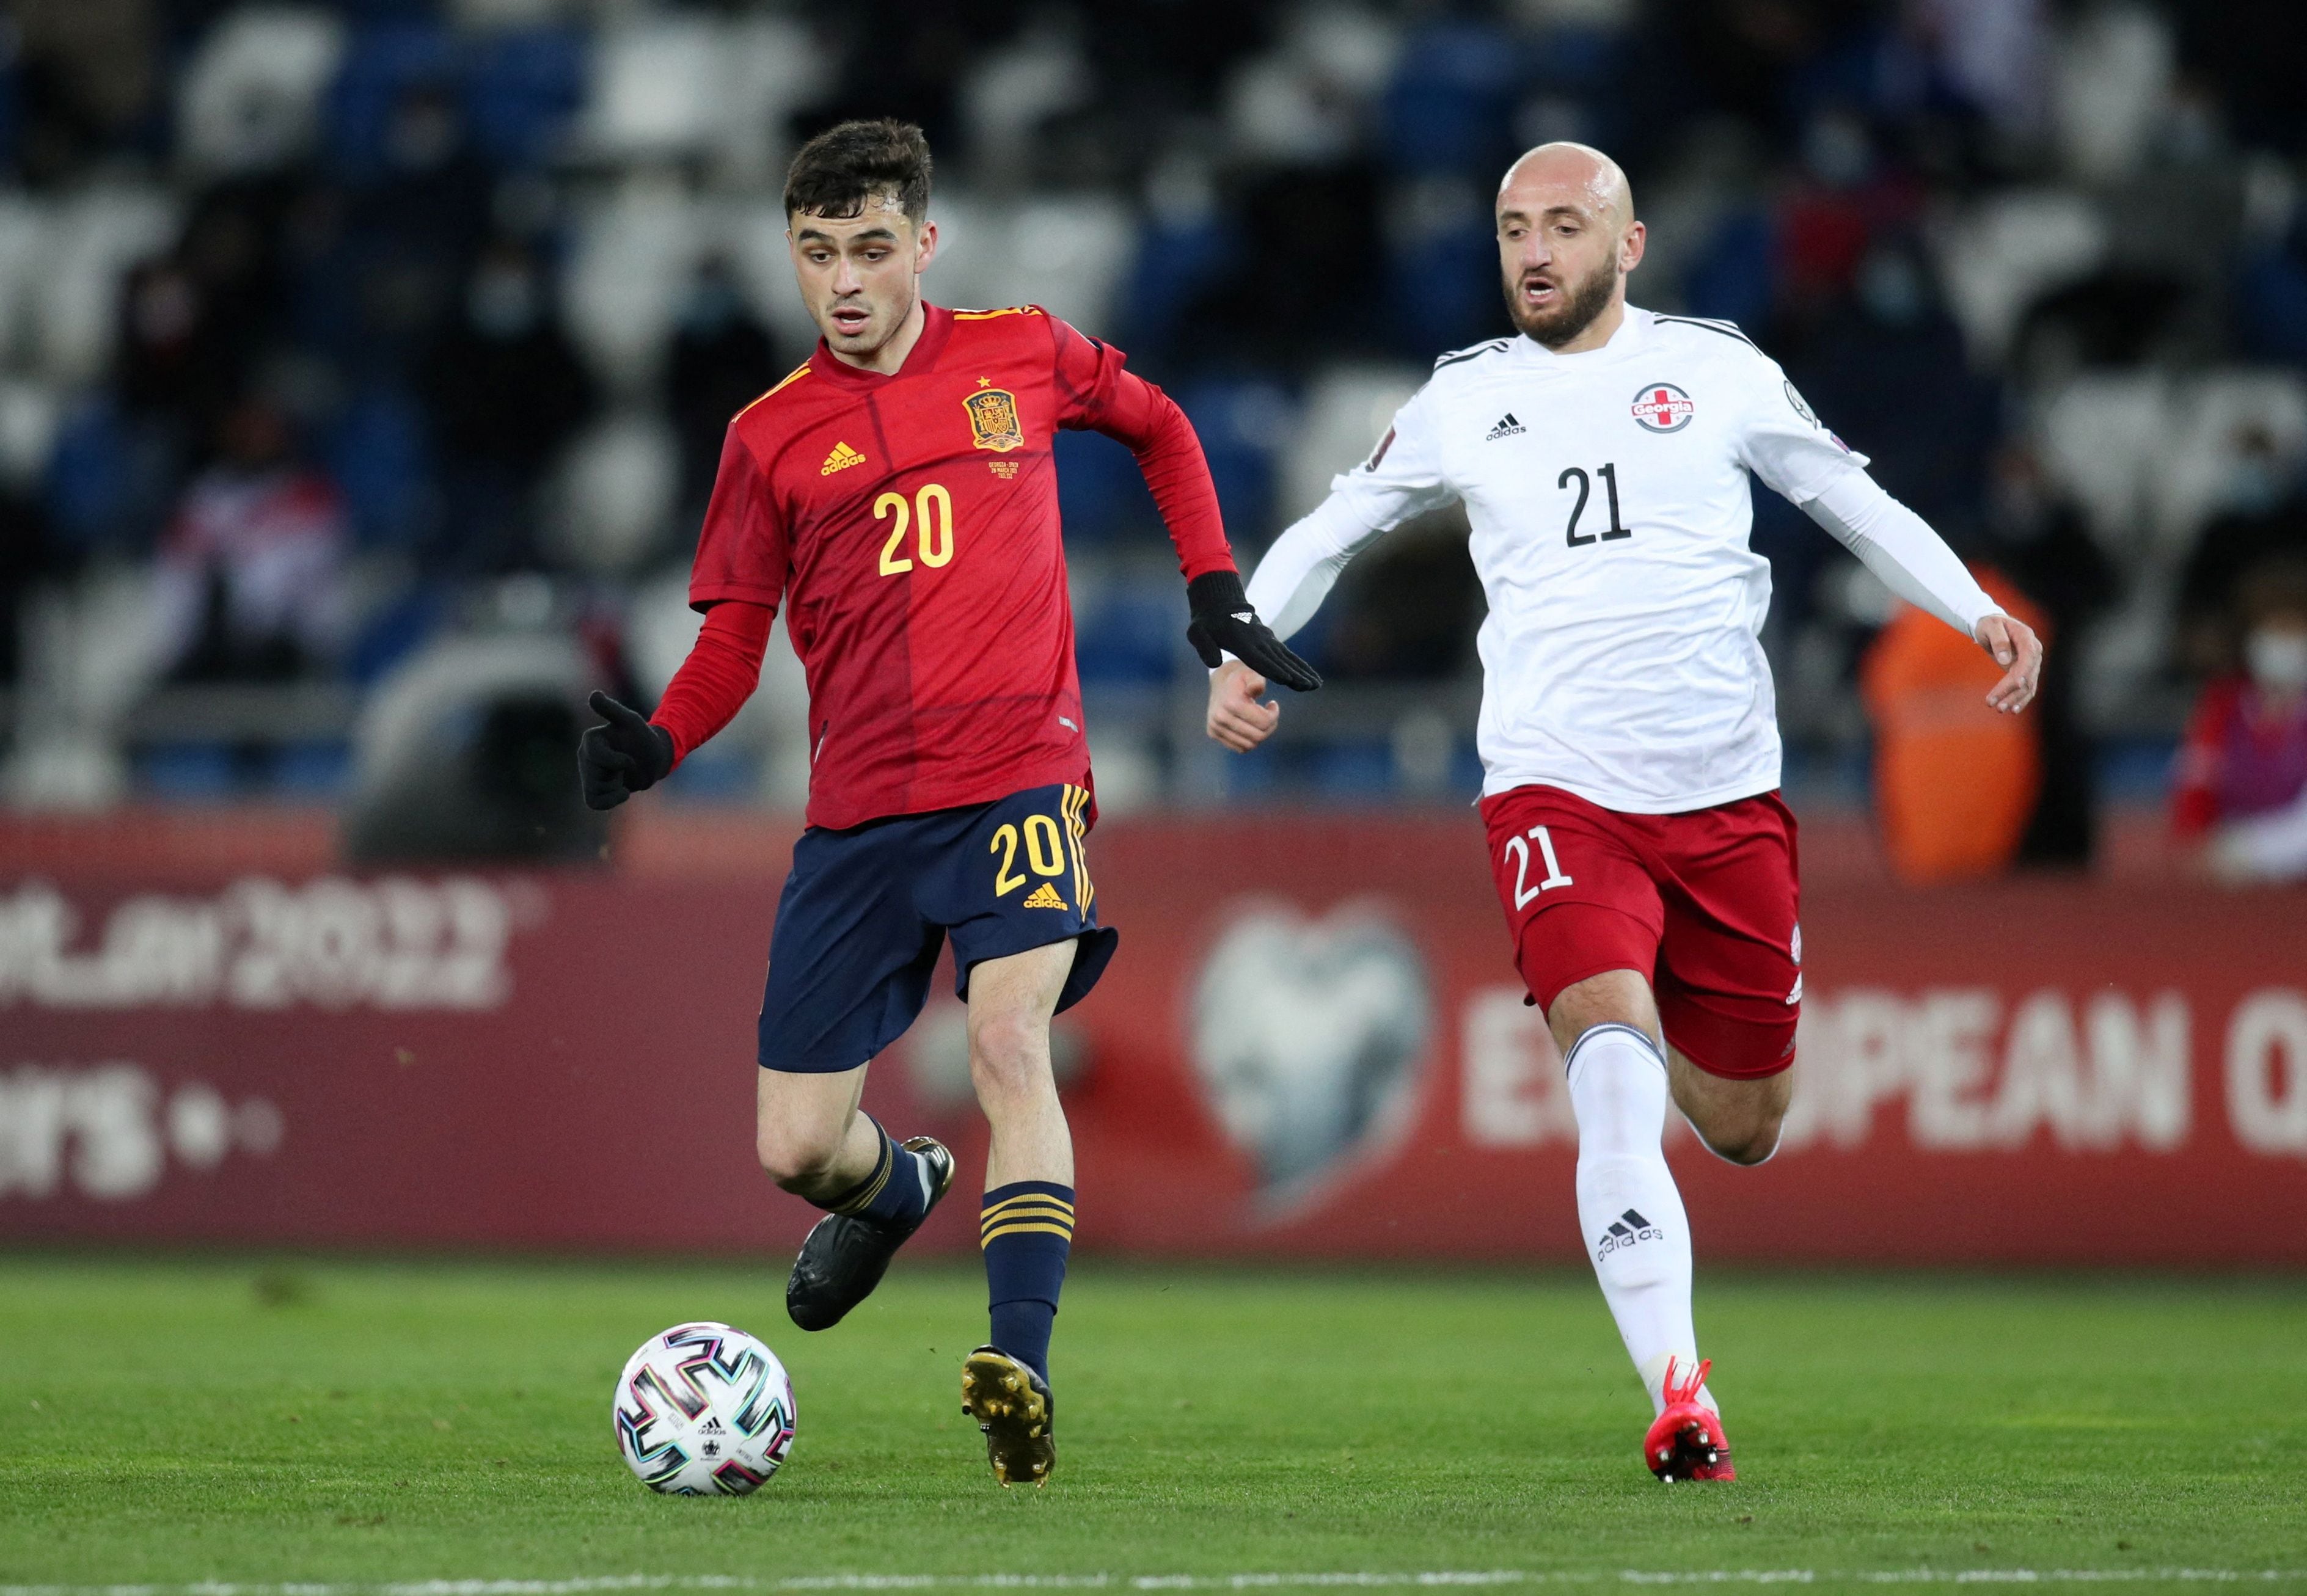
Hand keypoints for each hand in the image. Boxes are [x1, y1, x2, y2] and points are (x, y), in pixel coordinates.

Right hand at [578, 690, 673, 809]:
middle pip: (593, 777)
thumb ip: (611, 710)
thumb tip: (593, 694)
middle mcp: (585, 756)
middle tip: (627, 767)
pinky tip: (623, 791)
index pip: (597, 758)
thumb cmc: (643, 737)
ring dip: (614, 789)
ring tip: (622, 777)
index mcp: (590, 739)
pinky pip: (594, 803)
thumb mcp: (631, 721)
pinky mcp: (594, 789)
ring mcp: (588, 773)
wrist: (654, 758)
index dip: (618, 762)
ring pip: (593, 792)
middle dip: (616, 776)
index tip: (629, 759)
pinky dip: (610, 801)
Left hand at [1185, 570, 1320, 691]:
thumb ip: (1205, 647)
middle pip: (1279, 660)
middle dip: (1295, 674)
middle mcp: (1258, 640)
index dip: (1273, 669)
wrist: (1219, 601)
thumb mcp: (1197, 633)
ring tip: (1316, 684)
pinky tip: (1310, 676)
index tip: (1288, 679)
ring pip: (1288, 658)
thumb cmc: (1206, 621)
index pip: (1259, 659)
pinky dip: (1300, 665)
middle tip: (1310, 686)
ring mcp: (1266, 639)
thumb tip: (1215, 663)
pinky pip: (1287, 654)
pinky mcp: (1270, 640)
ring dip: (1303, 671)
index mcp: (1241, 642)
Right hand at [1207, 660, 1281, 751]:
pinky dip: (1249, 741)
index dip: (1274, 715)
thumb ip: (1257, 681)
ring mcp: (1215, 728)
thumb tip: (1257, 689)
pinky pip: (1240, 748)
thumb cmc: (1240, 679)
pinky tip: (1251, 727)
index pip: (1263, 722)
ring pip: (1250, 745)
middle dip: (1269, 727)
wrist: (1220, 682)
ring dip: (1260, 735)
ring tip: (1260, 721)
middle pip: (1258, 736)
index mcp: (1231, 703)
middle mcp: (1220, 718)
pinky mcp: (1213, 734)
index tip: (1273, 705)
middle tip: (1270, 715)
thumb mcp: (1251, 673)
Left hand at [1974, 613, 2042, 714]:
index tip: (2014, 684)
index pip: (2028, 657)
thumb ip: (1998, 640)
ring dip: (2015, 698)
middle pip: (2027, 674)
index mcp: (2027, 638)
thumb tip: (2005, 660)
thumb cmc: (1990, 624)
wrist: (1993, 627)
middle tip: (1995, 704)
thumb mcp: (1990, 627)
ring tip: (2000, 709)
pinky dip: (2020, 699)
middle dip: (2012, 691)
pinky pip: (2026, 687)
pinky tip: (2012, 709)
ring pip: (2028, 685)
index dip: (2023, 671)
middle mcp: (2034, 651)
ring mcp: (2032, 663)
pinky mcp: (2026, 671)